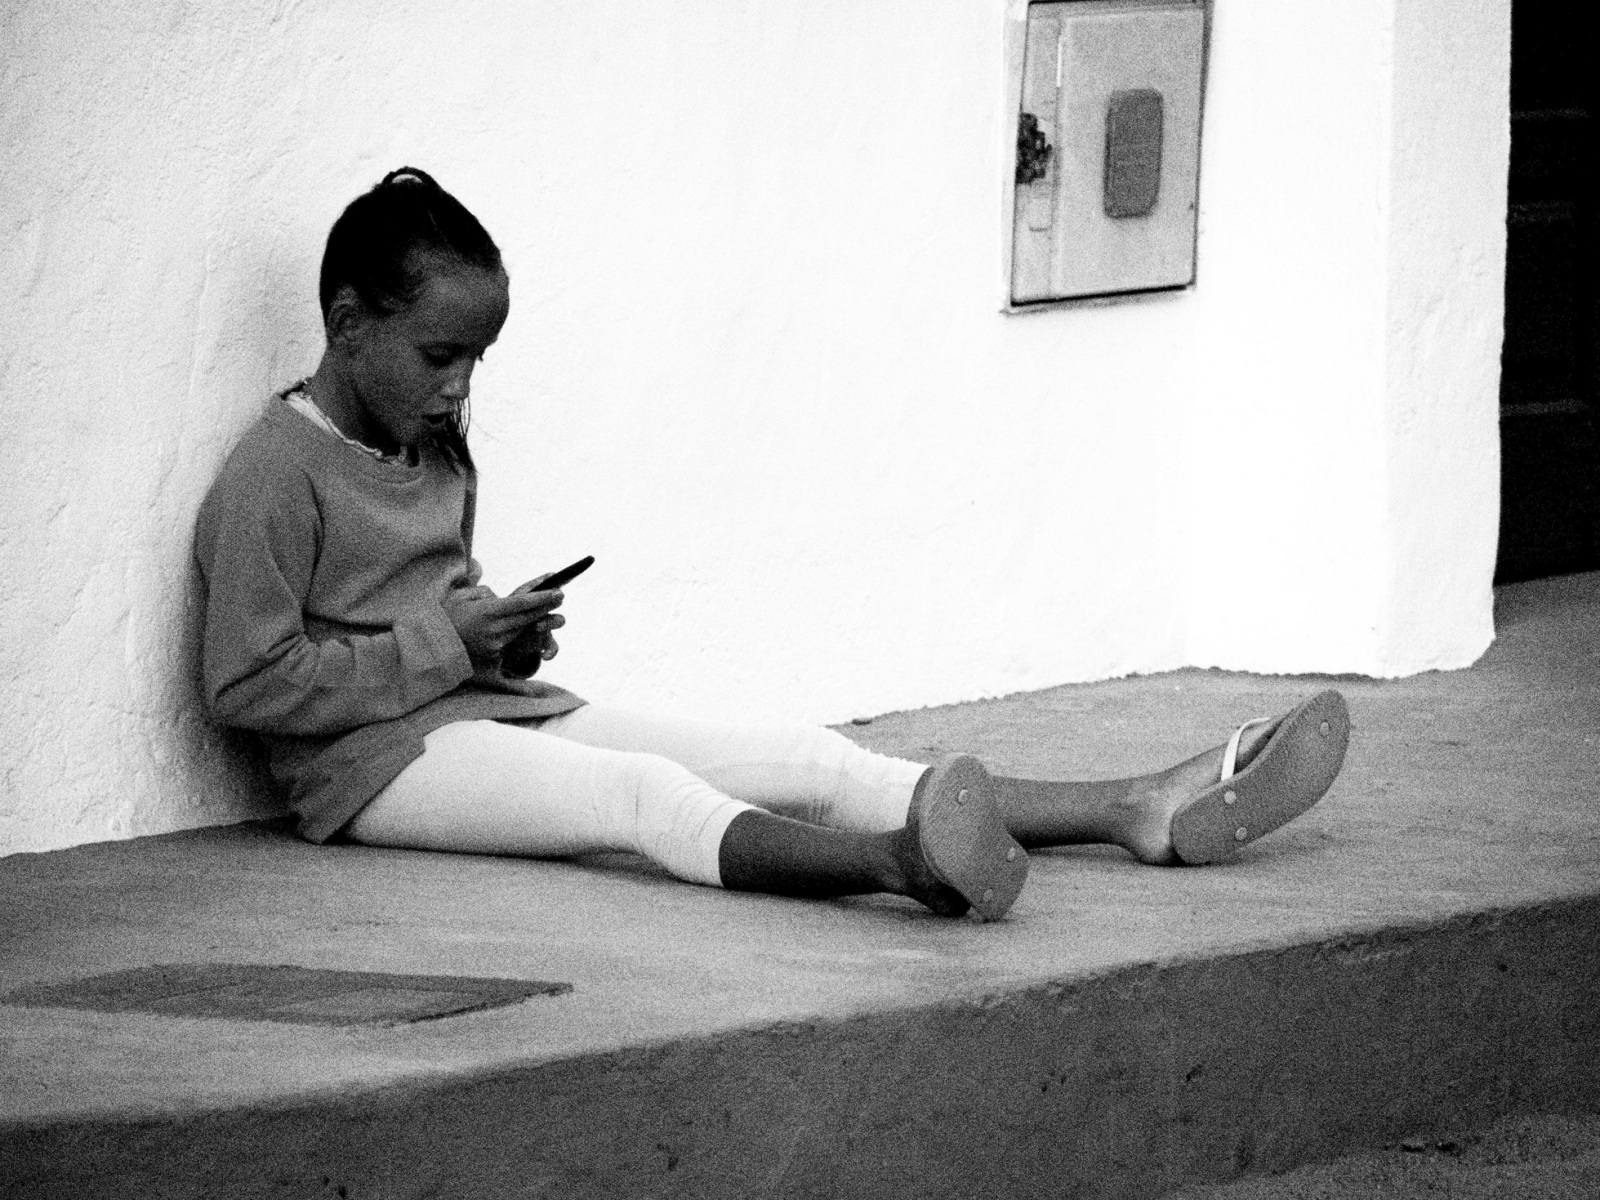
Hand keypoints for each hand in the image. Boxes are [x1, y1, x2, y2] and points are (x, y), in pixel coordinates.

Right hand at [441, 584, 562, 666]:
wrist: (434, 645)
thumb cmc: (447, 615)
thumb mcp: (462, 597)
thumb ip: (484, 594)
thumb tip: (499, 598)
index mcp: (486, 612)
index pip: (520, 603)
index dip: (541, 598)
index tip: (558, 591)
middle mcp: (493, 629)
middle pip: (526, 617)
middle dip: (545, 606)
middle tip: (561, 595)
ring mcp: (495, 643)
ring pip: (522, 628)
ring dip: (536, 617)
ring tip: (550, 605)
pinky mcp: (494, 653)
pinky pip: (512, 637)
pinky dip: (521, 628)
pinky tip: (532, 620)